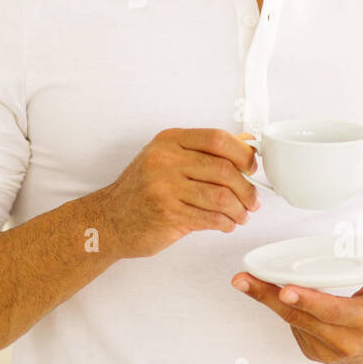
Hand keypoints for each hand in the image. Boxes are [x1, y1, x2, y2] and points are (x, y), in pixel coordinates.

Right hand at [99, 128, 259, 258]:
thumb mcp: (166, 159)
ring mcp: (164, 187)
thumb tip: (245, 143)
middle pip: (224, 169)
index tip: (251, 167)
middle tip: (253, 200)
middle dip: (246, 188)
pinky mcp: (167, 214)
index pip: (217, 139)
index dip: (242, 153)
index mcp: (169, 141)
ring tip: (241, 215)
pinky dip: (226, 223)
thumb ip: (203, 152)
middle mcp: (165, 160)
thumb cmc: (142, 190)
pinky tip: (227, 224)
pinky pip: (210, 218)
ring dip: (239, 210)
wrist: (109, 219)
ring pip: (221, 196)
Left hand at [230, 269, 362, 363]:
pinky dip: (283, 308)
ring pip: (291, 321)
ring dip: (267, 300)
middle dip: (268, 296)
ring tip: (246, 280)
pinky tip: (275, 293)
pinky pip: (293, 326)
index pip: (333, 312)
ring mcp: (327, 351)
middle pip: (300, 316)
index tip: (285, 290)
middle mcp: (345, 342)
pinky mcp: (314, 353)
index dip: (308, 300)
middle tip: (243, 279)